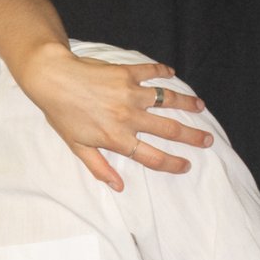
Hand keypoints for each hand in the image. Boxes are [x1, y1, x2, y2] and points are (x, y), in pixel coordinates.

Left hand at [19, 45, 212, 191]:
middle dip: (191, 137)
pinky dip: (163, 72)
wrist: (52, 79)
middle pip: (168, 130)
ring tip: (200, 107)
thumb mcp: (77, 146)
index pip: (152, 157)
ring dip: (187, 104)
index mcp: (117, 138)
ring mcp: (130, 94)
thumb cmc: (61, 114)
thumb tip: (118, 187)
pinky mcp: (127, 73)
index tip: (186, 166)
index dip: (172, 164)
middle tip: (207, 141)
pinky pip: (151, 72)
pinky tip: (171, 74)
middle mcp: (129, 117)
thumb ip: (99, 167)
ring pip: (167, 99)